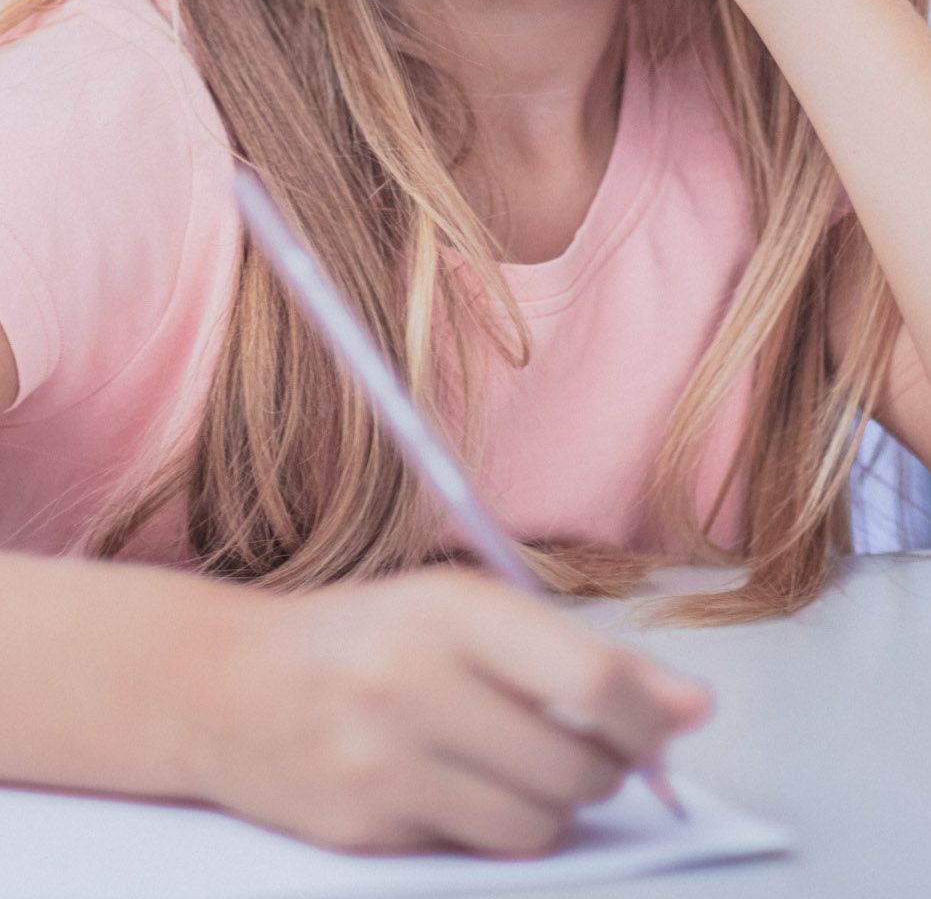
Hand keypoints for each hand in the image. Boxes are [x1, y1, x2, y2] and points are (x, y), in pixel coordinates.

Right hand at [193, 565, 712, 857]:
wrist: (224, 685)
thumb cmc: (363, 638)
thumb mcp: (463, 611)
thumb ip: (579, 656)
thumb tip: (695, 706)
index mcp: (448, 608)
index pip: (590, 677)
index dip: (647, 716)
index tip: (666, 726)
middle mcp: (413, 681)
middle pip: (574, 767)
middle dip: (604, 769)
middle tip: (588, 748)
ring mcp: (384, 763)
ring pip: (535, 825)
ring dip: (553, 807)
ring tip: (523, 768)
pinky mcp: (364, 832)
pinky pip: (476, 852)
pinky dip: (489, 830)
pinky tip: (456, 789)